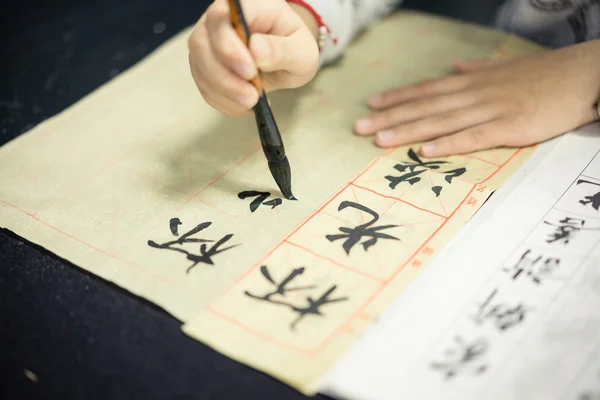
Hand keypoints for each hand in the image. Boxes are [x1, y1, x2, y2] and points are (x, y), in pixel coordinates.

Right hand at [188, 0, 319, 115]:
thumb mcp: (301, 50)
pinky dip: (224, 101)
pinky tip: (245, 105)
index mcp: (245, 5)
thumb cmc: (293, 47)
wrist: (283, 57)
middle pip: (202, 43)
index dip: (229, 46)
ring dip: (225, 92)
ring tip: (252, 102)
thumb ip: (283, 49)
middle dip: (225, 77)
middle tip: (252, 96)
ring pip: (200, 67)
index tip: (250, 71)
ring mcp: (207, 42)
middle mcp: (218, 20)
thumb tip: (256, 50)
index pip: (222, 17)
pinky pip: (205, 87)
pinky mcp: (203, 66)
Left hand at [354, 40, 599, 156]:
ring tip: (379, 139)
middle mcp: (475, 94)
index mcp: (473, 81)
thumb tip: (454, 66)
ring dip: (408, 131)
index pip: (427, 89)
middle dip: (390, 117)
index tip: (372, 104)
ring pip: (441, 122)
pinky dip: (448, 144)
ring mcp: (491, 110)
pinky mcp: (510, 127)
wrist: (584, 76)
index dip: (398, 98)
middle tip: (359, 127)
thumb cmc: (545, 74)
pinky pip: (473, 137)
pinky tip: (425, 150)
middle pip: (425, 106)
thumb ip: (478, 69)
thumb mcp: (506, 68)